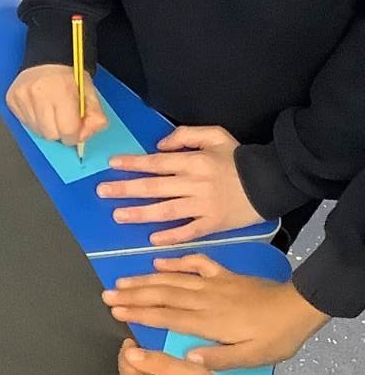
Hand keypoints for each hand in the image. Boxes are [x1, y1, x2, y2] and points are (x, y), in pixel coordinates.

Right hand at [6, 65, 106, 147]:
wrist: (48, 58)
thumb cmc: (69, 75)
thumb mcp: (90, 93)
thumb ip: (95, 117)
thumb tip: (84, 136)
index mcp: (62, 91)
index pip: (68, 131)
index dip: (74, 135)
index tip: (75, 129)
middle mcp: (39, 94)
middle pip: (50, 135)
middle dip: (60, 132)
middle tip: (64, 119)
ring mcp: (22, 97)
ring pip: (37, 131)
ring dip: (46, 127)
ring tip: (51, 111)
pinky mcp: (12, 99)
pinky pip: (25, 124)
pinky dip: (35, 121)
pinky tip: (40, 108)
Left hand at [95, 125, 256, 245]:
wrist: (271, 181)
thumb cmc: (239, 158)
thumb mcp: (216, 135)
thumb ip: (186, 136)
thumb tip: (158, 146)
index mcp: (194, 161)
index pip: (156, 163)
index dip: (133, 164)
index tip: (112, 165)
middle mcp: (195, 183)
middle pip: (154, 187)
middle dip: (126, 189)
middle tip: (103, 192)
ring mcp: (204, 205)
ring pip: (166, 210)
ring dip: (140, 214)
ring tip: (118, 215)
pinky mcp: (213, 223)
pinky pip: (189, 232)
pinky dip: (171, 237)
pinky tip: (152, 240)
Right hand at [103, 255, 326, 368]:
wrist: (299, 307)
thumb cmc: (274, 337)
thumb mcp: (251, 356)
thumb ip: (217, 358)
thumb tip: (185, 358)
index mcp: (207, 322)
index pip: (165, 316)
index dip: (139, 314)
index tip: (115, 312)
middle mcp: (204, 299)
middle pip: (162, 296)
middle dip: (132, 295)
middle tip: (106, 295)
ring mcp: (213, 284)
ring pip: (172, 280)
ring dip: (145, 280)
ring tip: (121, 281)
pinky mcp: (224, 275)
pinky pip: (196, 264)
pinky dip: (176, 262)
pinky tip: (159, 262)